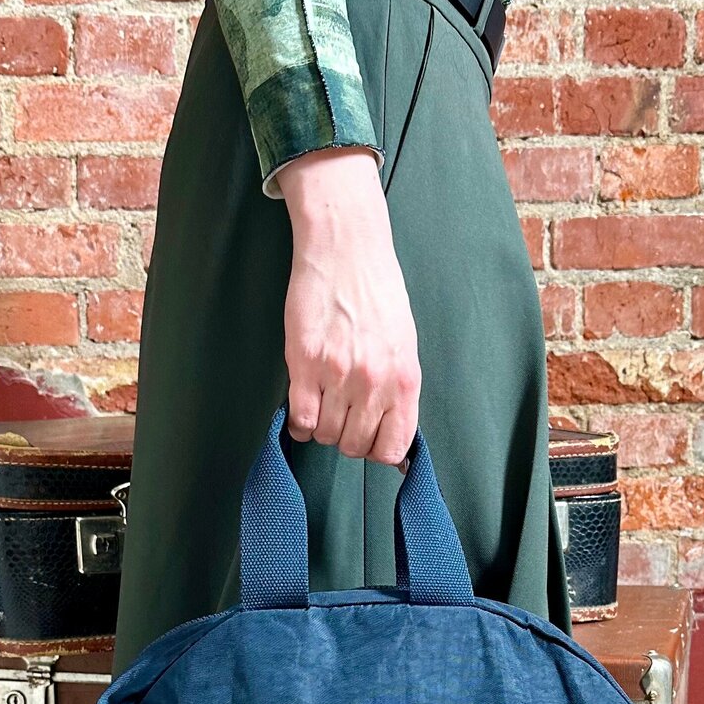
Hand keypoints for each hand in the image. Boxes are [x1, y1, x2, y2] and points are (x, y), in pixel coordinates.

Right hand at [276, 147, 420, 468]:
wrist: (347, 251)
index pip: (393, 448)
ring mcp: (338, 374)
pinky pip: (300, 417)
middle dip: (346, 439)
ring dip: (321, 427)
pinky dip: (299, 422)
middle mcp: (374, 382)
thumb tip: (395, 446)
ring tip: (322, 403)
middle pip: (354, 446)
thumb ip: (399, 394)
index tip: (369, 439)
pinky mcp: (304, 363)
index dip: (378, 452)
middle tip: (341, 416)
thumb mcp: (404, 345)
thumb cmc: (377, 294)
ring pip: (325, 434)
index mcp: (404, 380)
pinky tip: (303, 404)